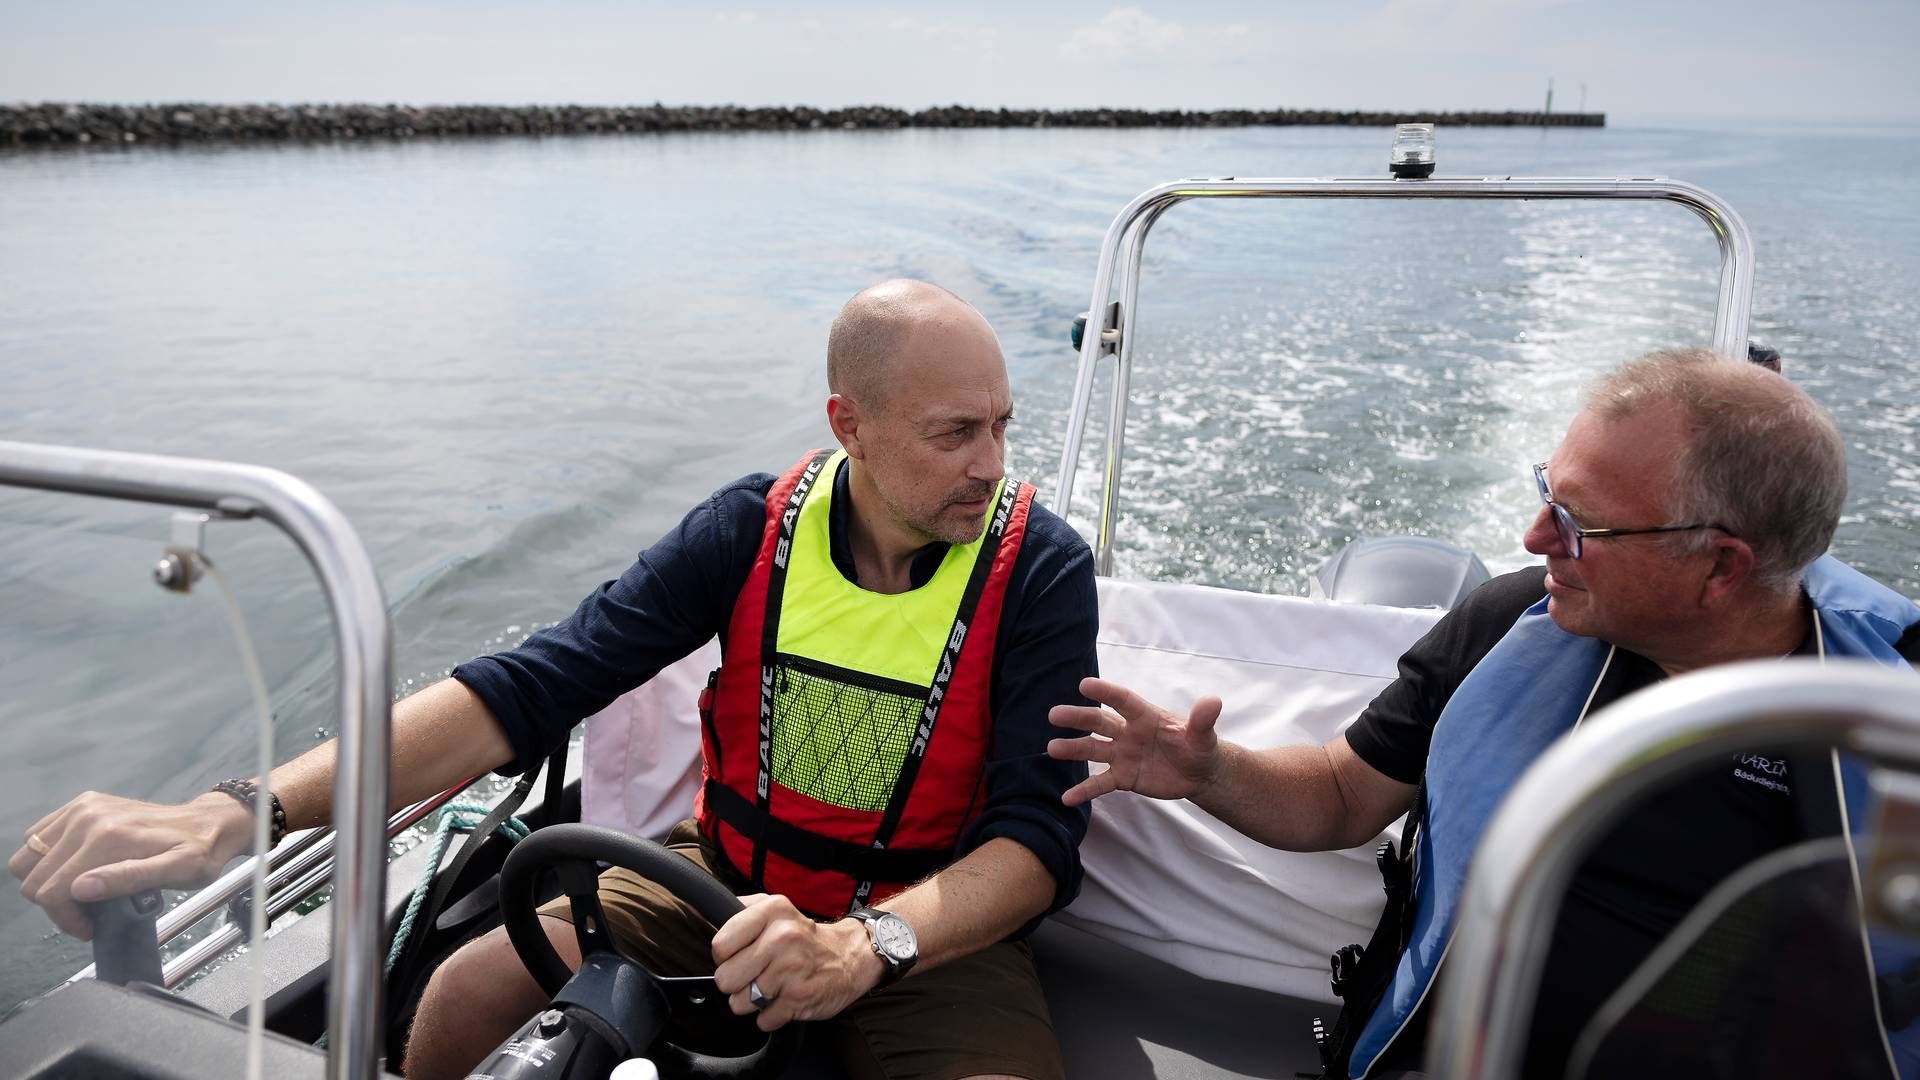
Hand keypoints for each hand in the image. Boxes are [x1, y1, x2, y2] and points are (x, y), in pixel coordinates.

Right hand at [8, 790, 251, 939]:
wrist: (209, 822)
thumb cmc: (199, 854)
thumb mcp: (178, 873)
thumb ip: (129, 879)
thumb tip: (80, 888)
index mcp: (107, 838)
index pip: (51, 892)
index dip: (66, 919)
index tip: (91, 926)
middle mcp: (86, 818)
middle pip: (33, 878)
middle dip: (56, 904)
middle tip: (89, 913)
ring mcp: (82, 808)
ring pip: (27, 858)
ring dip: (48, 882)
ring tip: (82, 891)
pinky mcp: (82, 804)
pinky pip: (38, 837)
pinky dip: (48, 859)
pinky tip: (78, 868)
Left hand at [710, 893, 884, 1031]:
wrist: (850, 956)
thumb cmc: (804, 936)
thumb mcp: (776, 908)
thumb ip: (741, 909)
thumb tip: (705, 912)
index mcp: (772, 911)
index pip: (720, 945)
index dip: (725, 956)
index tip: (740, 955)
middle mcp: (782, 937)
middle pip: (725, 978)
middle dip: (736, 982)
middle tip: (755, 974)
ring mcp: (792, 970)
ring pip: (740, 1003)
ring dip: (752, 1001)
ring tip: (771, 986)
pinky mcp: (799, 998)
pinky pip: (763, 1020)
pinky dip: (771, 1015)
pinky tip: (785, 998)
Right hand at [1047, 676, 1224, 805]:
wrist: (1198, 773)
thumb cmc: (1199, 746)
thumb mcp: (1203, 735)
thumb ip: (1202, 720)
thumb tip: (1213, 701)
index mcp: (1145, 716)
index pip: (1123, 700)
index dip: (1106, 692)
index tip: (1084, 684)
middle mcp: (1128, 732)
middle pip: (1099, 722)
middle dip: (1077, 718)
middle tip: (1054, 714)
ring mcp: (1123, 755)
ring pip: (1094, 750)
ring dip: (1073, 749)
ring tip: (1052, 749)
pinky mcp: (1123, 777)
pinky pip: (1100, 783)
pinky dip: (1084, 790)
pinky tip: (1066, 798)